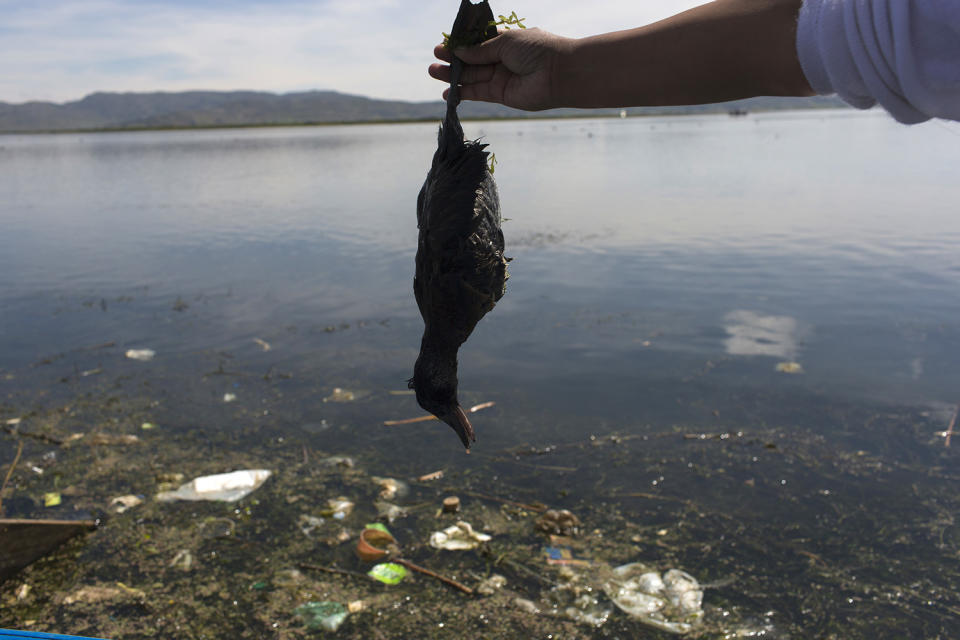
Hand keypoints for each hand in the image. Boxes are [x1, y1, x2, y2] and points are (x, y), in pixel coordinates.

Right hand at [428, 28, 573, 110]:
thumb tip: (459, 52)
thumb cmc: (536, 49)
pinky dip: (462, 93)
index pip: (478, 43)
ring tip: (433, 72)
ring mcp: (501, 78)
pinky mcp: (501, 95)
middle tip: (434, 60)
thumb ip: (480, 50)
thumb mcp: (505, 42)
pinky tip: (447, 93)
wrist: (558, 73)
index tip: (443, 45)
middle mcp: (502, 60)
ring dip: (452, 76)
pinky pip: (477, 93)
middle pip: (472, 61)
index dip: (461, 45)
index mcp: (505, 41)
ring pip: (472, 77)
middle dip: (453, 60)